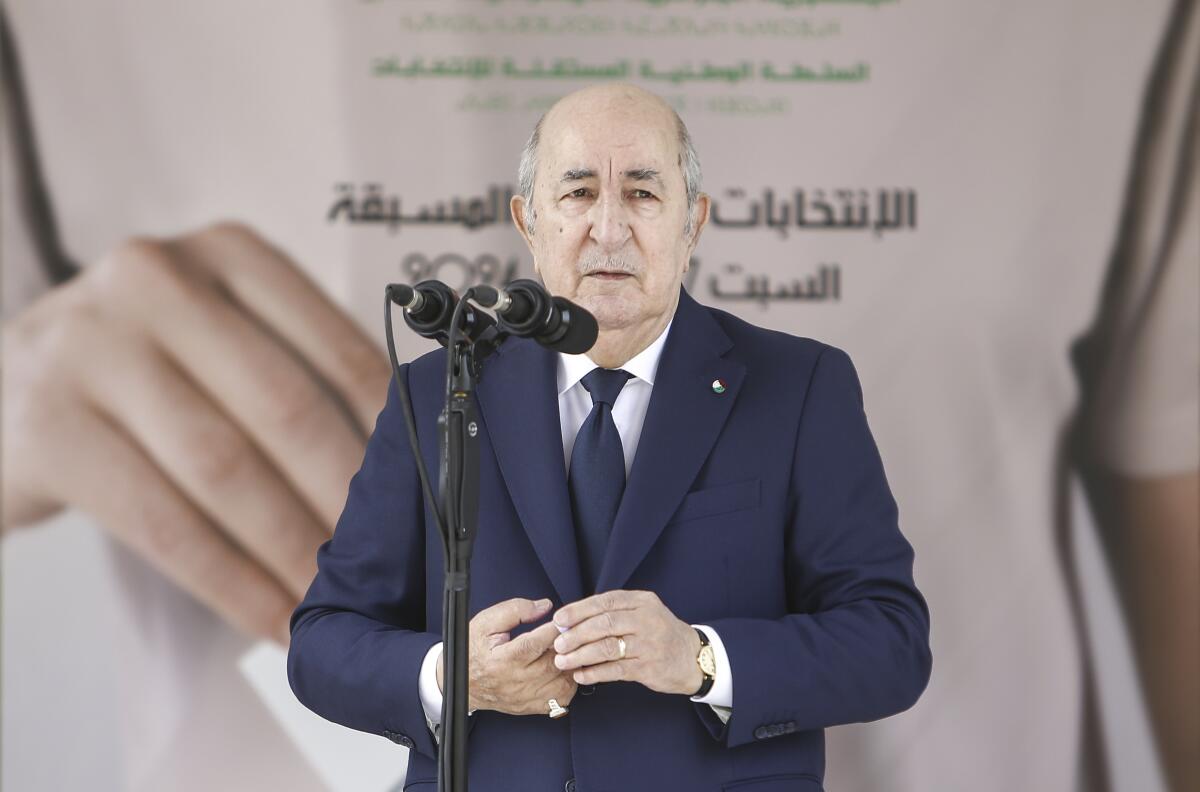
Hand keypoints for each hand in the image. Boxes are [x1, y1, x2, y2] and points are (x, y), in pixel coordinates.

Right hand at [1, 222, 389, 643]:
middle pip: (285, 407)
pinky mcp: (47, 426)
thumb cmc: (146, 369)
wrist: (4, 389)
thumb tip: (402, 467)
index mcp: (227, 253)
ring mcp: (92, 346)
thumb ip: (298, 371)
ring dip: (292, 549)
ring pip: (225, 467)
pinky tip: (269, 616)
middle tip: (388, 560)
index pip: (336, 348)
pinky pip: (163, 522)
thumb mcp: (220, 335)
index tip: (425, 494)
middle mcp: (157, 280)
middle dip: (344, 499)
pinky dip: (229, 582)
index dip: (388, 434)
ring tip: (334, 598)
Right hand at [436, 597, 576, 715]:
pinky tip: (563, 669)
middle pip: (553, 663)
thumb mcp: (487, 621)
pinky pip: (562, 698)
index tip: (563, 620)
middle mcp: (516, 681)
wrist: (461, 682)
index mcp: (503, 659)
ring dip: (570, 665)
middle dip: (567, 646)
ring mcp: (525, 697)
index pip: (537, 643)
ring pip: (562, 682)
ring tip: (569, 651)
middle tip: (571, 634)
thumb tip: (544, 606)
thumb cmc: (473, 650)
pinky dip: (568, 682)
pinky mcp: (531, 706)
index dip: (554, 629)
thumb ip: (516, 609)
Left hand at [552, 590, 702, 695]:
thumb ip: (614, 613)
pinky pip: (615, 670)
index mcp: (642, 601)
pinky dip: (594, 673)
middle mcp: (646, 620)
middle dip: (576, 634)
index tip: (559, 620)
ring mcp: (649, 644)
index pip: (605, 602)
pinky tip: (580, 675)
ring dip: (581, 655)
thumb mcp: (643, 612)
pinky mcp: (649, 667)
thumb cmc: (659, 633)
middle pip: (604, 624)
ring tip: (563, 661)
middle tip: (557, 643)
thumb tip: (572, 621)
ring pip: (607, 647)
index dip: (579, 610)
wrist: (692, 658)